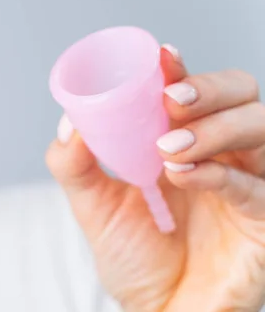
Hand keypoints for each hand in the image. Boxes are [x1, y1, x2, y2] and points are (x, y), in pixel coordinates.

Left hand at [46, 44, 264, 311]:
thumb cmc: (133, 257)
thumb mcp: (93, 206)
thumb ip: (75, 164)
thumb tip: (68, 122)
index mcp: (183, 142)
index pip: (194, 92)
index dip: (181, 69)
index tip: (162, 56)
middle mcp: (222, 154)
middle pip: (242, 95)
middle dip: (209, 89)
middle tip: (171, 100)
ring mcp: (249, 185)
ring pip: (260, 128)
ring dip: (215, 128)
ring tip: (169, 148)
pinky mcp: (263, 221)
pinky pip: (258, 188)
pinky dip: (222, 175)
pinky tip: (185, 176)